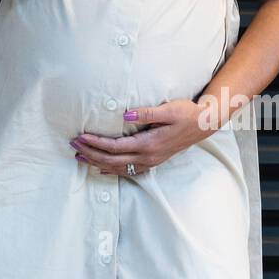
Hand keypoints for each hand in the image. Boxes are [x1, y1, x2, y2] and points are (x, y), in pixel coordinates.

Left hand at [68, 98, 218, 175]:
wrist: (204, 124)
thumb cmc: (186, 113)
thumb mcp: (168, 109)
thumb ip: (146, 113)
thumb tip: (124, 114)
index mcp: (149, 144)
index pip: (115, 147)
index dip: (95, 143)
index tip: (80, 137)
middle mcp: (148, 157)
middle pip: (112, 160)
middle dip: (91, 153)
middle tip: (73, 145)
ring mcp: (151, 161)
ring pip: (119, 167)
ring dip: (98, 162)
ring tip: (80, 156)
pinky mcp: (153, 161)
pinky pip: (128, 170)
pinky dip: (112, 169)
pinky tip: (102, 168)